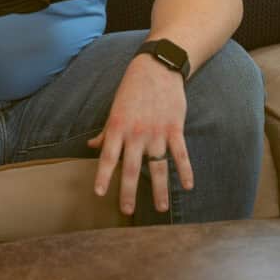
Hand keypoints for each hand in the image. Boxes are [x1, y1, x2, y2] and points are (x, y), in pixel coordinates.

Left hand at [87, 55, 193, 215]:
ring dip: (159, 190)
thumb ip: (105, 131)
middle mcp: (136, 132)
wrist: (158, 67)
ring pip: (158, 167)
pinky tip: (188, 187)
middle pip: (132, 168)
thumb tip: (91, 146)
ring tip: (159, 209)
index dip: (103, 175)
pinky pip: (180, 154)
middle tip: (127, 211)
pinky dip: (185, 171)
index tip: (99, 193)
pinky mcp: (175, 128)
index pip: (107, 157)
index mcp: (117, 126)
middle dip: (128, 191)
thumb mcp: (114, 107)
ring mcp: (157, 132)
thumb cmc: (132, 88)